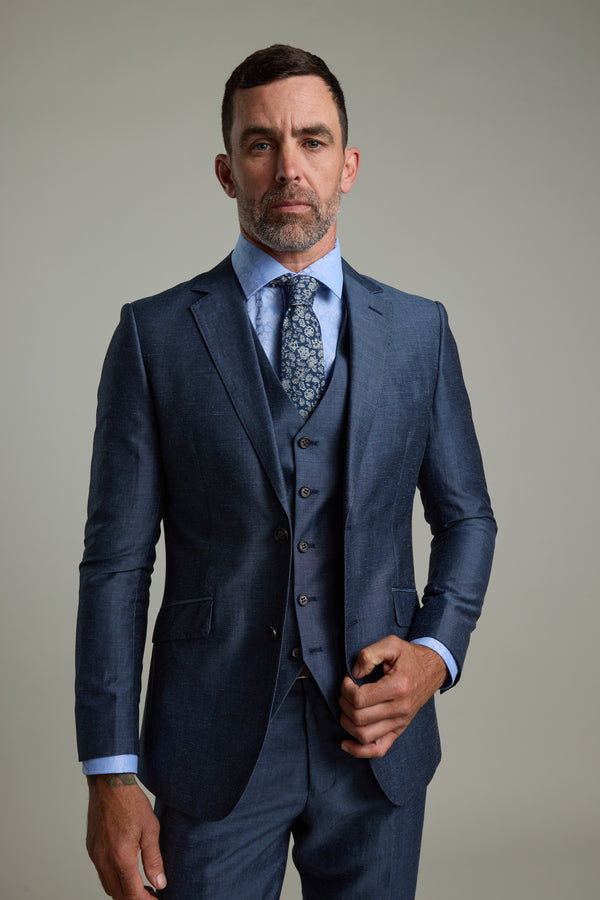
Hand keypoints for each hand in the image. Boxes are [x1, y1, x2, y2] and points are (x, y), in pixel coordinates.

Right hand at [86, 773, 166, 898]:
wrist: (109, 784)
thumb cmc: (131, 802)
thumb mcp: (151, 829)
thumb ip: (154, 859)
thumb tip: (160, 883)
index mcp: (121, 856)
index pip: (132, 893)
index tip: (156, 899)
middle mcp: (104, 860)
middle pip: (118, 895)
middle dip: (135, 899)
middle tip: (151, 894)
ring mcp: (95, 855)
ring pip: (108, 886)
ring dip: (123, 891)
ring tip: (141, 885)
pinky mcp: (91, 848)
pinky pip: (101, 873)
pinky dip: (113, 878)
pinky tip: (126, 870)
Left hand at [339, 636, 446, 758]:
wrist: (432, 668)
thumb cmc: (410, 657)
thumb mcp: (390, 643)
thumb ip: (369, 654)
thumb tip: (354, 673)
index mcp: (397, 687)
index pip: (360, 699)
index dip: (346, 689)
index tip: (347, 679)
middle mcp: (400, 709)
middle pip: (359, 718)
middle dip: (343, 703)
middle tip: (345, 690)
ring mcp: (400, 723)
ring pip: (364, 736)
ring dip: (347, 723)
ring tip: (347, 707)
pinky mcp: (399, 730)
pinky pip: (378, 750)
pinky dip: (359, 751)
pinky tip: (345, 743)